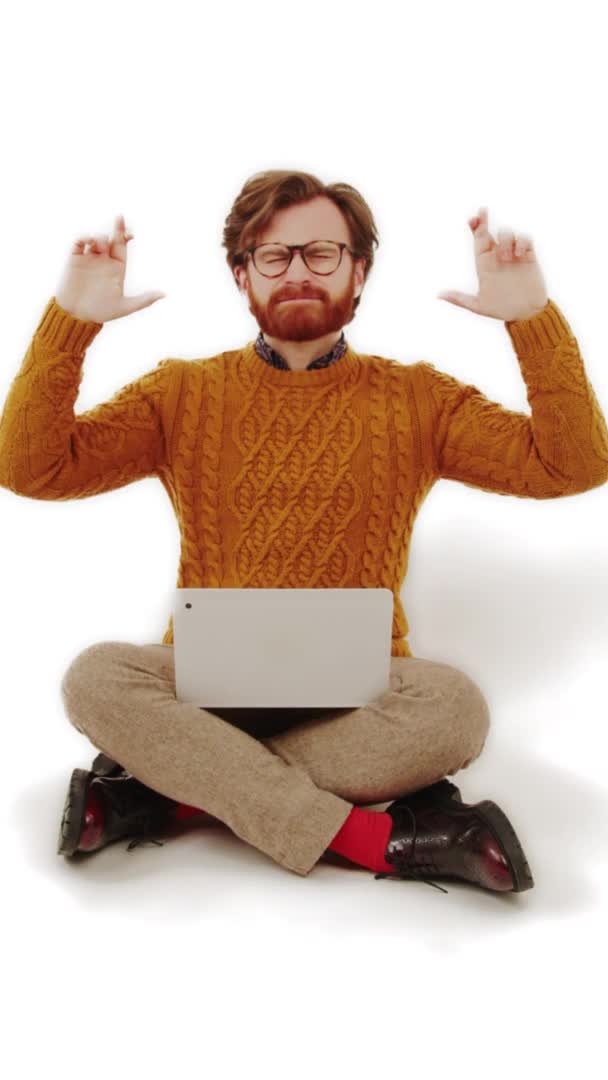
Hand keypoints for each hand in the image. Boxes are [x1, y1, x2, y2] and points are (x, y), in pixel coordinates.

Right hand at [55, 214, 166, 323]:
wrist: (76, 315)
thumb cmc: (101, 312)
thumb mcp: (124, 307)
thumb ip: (144, 300)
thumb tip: (164, 294)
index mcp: (116, 268)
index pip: (122, 246)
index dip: (126, 236)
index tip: (130, 232)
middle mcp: (103, 261)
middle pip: (112, 238)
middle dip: (117, 227)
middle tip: (120, 217)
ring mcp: (89, 259)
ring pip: (97, 239)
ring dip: (101, 238)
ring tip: (100, 246)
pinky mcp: (74, 259)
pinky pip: (80, 242)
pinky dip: (84, 238)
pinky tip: (89, 242)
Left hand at [437, 206, 548, 321]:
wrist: (526, 314)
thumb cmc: (502, 310)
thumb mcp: (479, 306)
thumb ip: (460, 299)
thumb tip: (439, 295)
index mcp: (485, 265)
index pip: (478, 241)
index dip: (475, 228)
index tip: (472, 219)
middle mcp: (498, 257)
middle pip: (490, 232)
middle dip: (484, 220)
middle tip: (482, 211)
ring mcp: (514, 255)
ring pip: (507, 234)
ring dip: (505, 241)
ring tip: (507, 258)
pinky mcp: (529, 257)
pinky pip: (525, 239)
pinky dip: (522, 242)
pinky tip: (519, 255)